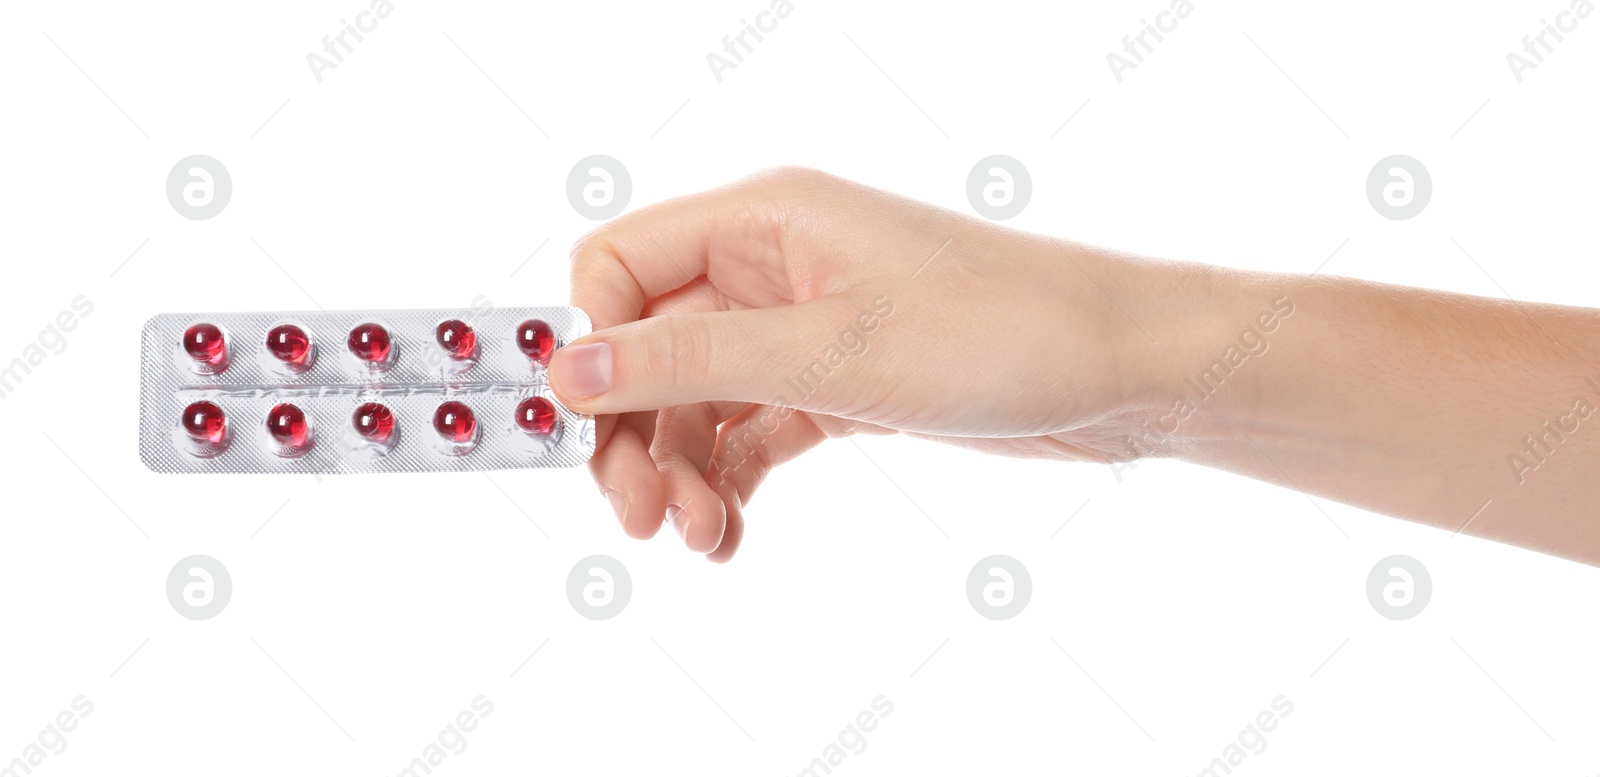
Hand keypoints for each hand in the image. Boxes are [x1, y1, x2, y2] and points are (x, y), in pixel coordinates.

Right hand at [548, 168, 1188, 560]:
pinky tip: (732, 533)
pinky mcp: (837, 385)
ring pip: (698, 402)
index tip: (581, 433)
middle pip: (650, 347)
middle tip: (641, 520)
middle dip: (633, 435)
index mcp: (765, 220)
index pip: (619, 266)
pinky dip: (732, 482)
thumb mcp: (833, 351)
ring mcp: (804, 329)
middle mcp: (773, 267)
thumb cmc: (999, 331)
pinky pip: (751, 433)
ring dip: (683, 474)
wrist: (1119, 372)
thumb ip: (694, 359)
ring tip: (704, 539)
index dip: (587, 347)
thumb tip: (572, 369)